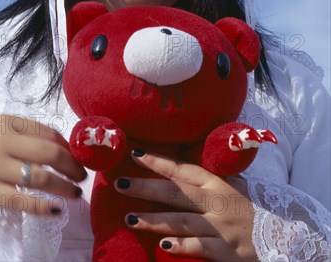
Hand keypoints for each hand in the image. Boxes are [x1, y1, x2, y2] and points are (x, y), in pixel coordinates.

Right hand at [0, 114, 86, 215]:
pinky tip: (56, 209)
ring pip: (41, 178)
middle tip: (83, 173)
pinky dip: (43, 207)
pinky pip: (22, 201)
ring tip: (76, 192)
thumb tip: (57, 142)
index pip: (47, 132)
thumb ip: (20, 130)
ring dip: (64, 185)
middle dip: (73, 164)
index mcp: (6, 123)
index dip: (67, 145)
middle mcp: (4, 143)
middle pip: (50, 153)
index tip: (77, 154)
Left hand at [114, 151, 256, 260]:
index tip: (135, 154)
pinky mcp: (225, 250)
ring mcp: (219, 226)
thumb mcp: (234, 183)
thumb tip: (182, 166)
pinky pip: (199, 247)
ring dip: (153, 220)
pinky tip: (163, 246)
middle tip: (119, 184)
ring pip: (180, 221)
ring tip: (129, 219)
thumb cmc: (254, 205)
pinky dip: (181, 246)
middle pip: (174, 193)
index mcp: (216, 182)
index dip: (158, 162)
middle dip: (145, 188)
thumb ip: (210, 176)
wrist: (285, 233)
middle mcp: (215, 202)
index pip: (182, 169)